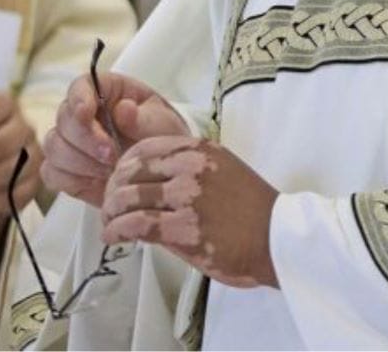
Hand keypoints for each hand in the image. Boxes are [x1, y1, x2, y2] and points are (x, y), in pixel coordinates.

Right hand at [40, 71, 188, 206]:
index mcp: (107, 91)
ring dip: (79, 162)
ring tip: (110, 171)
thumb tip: (124, 109)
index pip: (81, 86)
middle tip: (112, 155)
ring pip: (54, 147)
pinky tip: (96, 182)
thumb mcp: (162, 124)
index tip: (86, 114)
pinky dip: (71, 179)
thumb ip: (143, 119)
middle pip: (64, 119)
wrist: (162, 173)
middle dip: (86, 140)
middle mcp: (83, 113)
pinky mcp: (66, 170)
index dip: (79, 99)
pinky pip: (52, 172)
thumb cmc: (162, 137)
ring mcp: (71, 142)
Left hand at [99, 135, 277, 288]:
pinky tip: (114, 237)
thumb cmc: (252, 210)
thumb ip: (188, 168)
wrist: (278, 238)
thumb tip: (149, 181)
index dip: (122, 167)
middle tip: (109, 208)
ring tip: (109, 225)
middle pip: (130, 173)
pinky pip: (136, 225)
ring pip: (127, 198)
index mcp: (198, 150)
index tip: (117, 182)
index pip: (144, 149)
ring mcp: (187, 197)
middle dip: (112, 192)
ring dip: (110, 214)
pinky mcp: (183, 229)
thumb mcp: (222, 169)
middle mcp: (190, 167)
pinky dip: (117, 231)